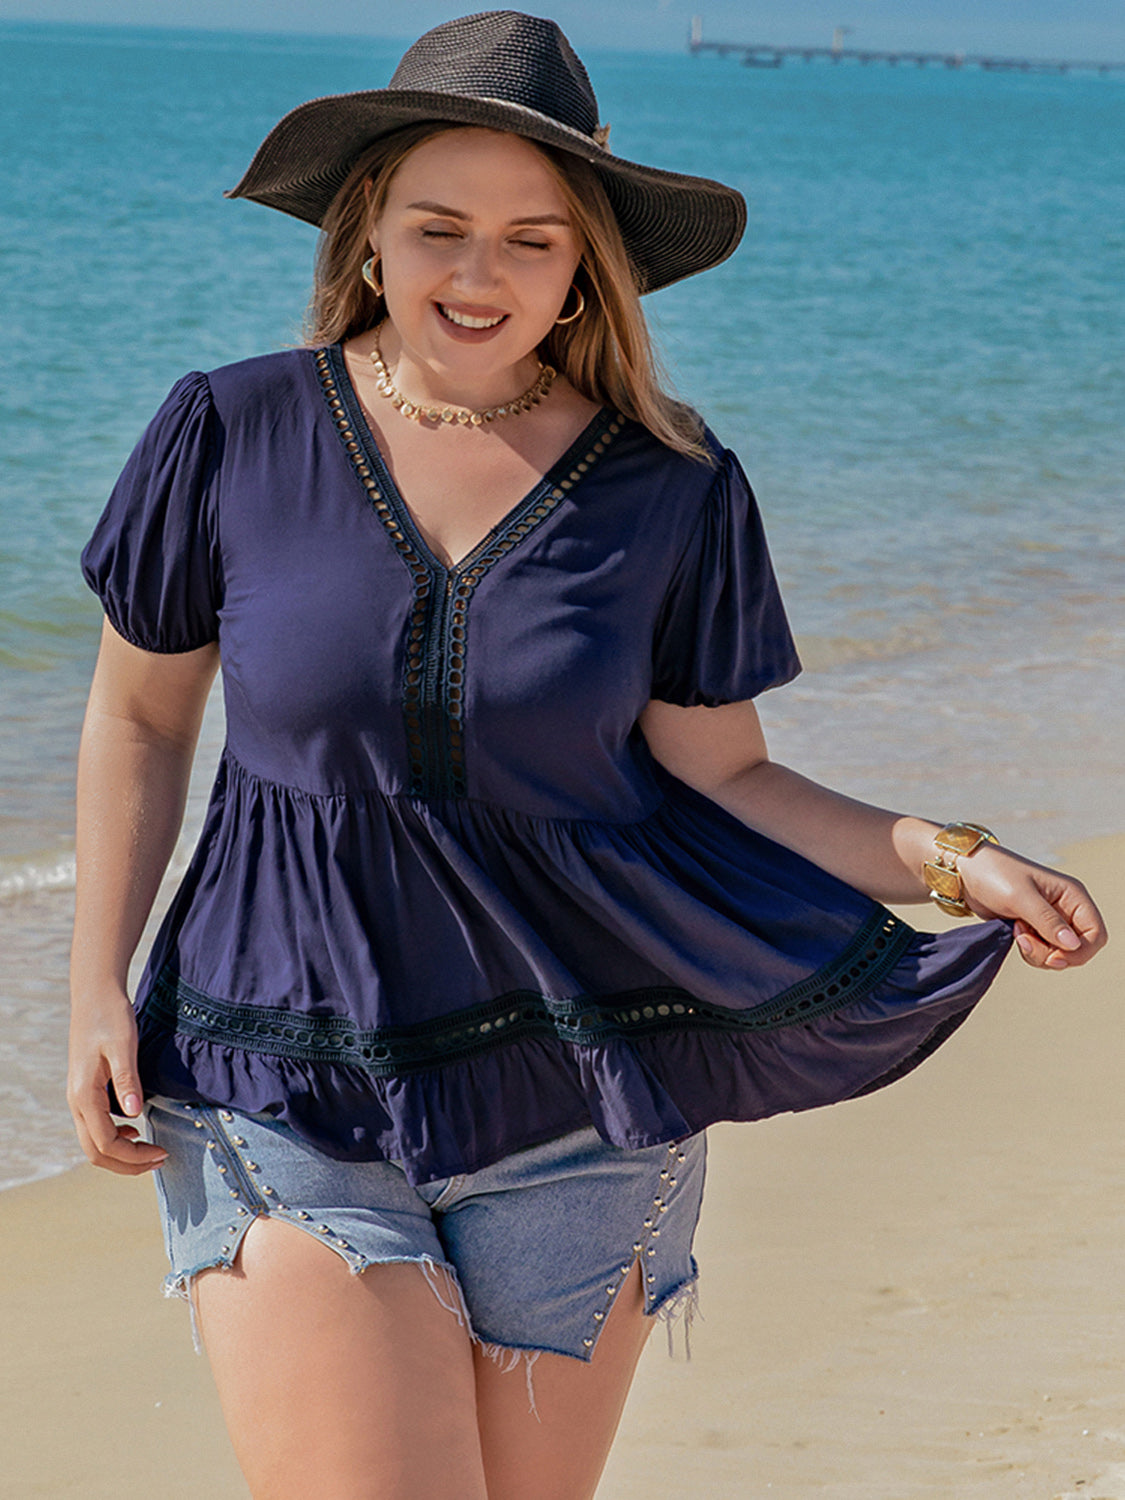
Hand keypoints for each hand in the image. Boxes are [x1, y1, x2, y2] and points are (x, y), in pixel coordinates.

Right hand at [67, 986, 167, 1174]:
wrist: (95, 994)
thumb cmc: (110, 1016)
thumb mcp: (123, 1046)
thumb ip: (128, 1080)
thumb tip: (134, 1115)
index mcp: (84, 1095)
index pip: (106, 1144)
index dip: (135, 1157)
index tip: (163, 1152)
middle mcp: (76, 1102)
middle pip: (96, 1152)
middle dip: (128, 1164)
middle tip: (160, 1160)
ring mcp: (79, 1098)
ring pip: (94, 1142)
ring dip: (121, 1154)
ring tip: (152, 1151)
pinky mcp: (86, 1091)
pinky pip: (95, 1126)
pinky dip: (115, 1138)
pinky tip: (135, 1130)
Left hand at [958, 845, 1107, 970]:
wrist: (965, 872)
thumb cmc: (994, 873)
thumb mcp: (1021, 897)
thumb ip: (1047, 921)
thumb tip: (1072, 945)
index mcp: (1072, 896)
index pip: (1095, 934)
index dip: (1080, 951)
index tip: (1053, 956)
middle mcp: (1066, 908)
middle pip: (1077, 949)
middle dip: (1052, 953)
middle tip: (1025, 940)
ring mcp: (1049, 920)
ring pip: (1058, 954)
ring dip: (1038, 952)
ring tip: (1017, 931)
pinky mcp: (1033, 928)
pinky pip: (1041, 951)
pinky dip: (1029, 950)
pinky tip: (1013, 931)